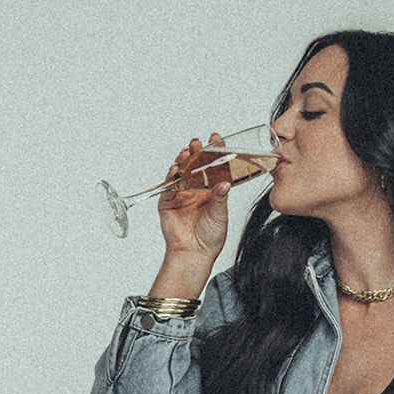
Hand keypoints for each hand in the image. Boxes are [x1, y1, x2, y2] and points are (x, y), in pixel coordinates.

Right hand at [157, 132, 230, 259]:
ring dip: (183, 160)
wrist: (194, 254)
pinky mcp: (168, 201)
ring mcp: (181, 194)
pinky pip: (169, 185)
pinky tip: (175, 169)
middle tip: (198, 143)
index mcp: (211, 190)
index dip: (214, 152)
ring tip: (187, 152)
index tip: (216, 139)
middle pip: (195, 165)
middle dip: (196, 152)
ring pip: (181, 171)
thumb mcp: (220, 215)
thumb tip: (225, 183)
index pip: (212, 166)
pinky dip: (171, 176)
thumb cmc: (210, 238)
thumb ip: (221, 198)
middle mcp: (195, 189)